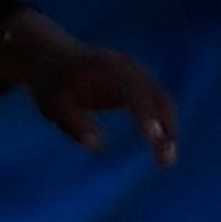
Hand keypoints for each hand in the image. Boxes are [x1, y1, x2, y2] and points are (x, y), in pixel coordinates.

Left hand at [3, 12, 180, 164]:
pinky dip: (162, 125)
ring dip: (169, 129)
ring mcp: (136, 74)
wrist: (53, 59)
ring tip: (166, 161)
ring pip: (163, 101)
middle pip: (157, 96)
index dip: (144, 114)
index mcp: (107, 66)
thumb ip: (73, 124)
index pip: (133, 91)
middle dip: (165, 127)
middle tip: (166, 160)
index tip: (152, 138)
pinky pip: (157, 105)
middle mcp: (128, 67)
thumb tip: (97, 148)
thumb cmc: (51, 86)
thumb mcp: (52, 105)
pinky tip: (161, 149)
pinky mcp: (138, 84)